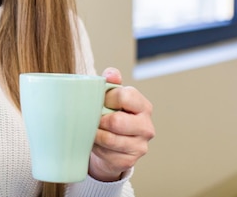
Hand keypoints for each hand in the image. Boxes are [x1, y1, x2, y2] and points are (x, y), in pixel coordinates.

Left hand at [88, 67, 154, 181]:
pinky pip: (106, 153)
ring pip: (109, 139)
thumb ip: (112, 81)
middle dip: (99, 119)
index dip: (107, 98)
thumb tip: (111, 74)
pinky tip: (95, 142)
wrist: (110, 144)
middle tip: (92, 118)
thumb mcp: (111, 95)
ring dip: (95, 134)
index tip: (100, 101)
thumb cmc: (110, 114)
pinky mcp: (129, 161)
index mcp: (143, 106)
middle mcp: (146, 126)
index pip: (125, 96)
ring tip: (90, 129)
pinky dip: (96, 147)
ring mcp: (140, 146)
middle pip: (117, 122)